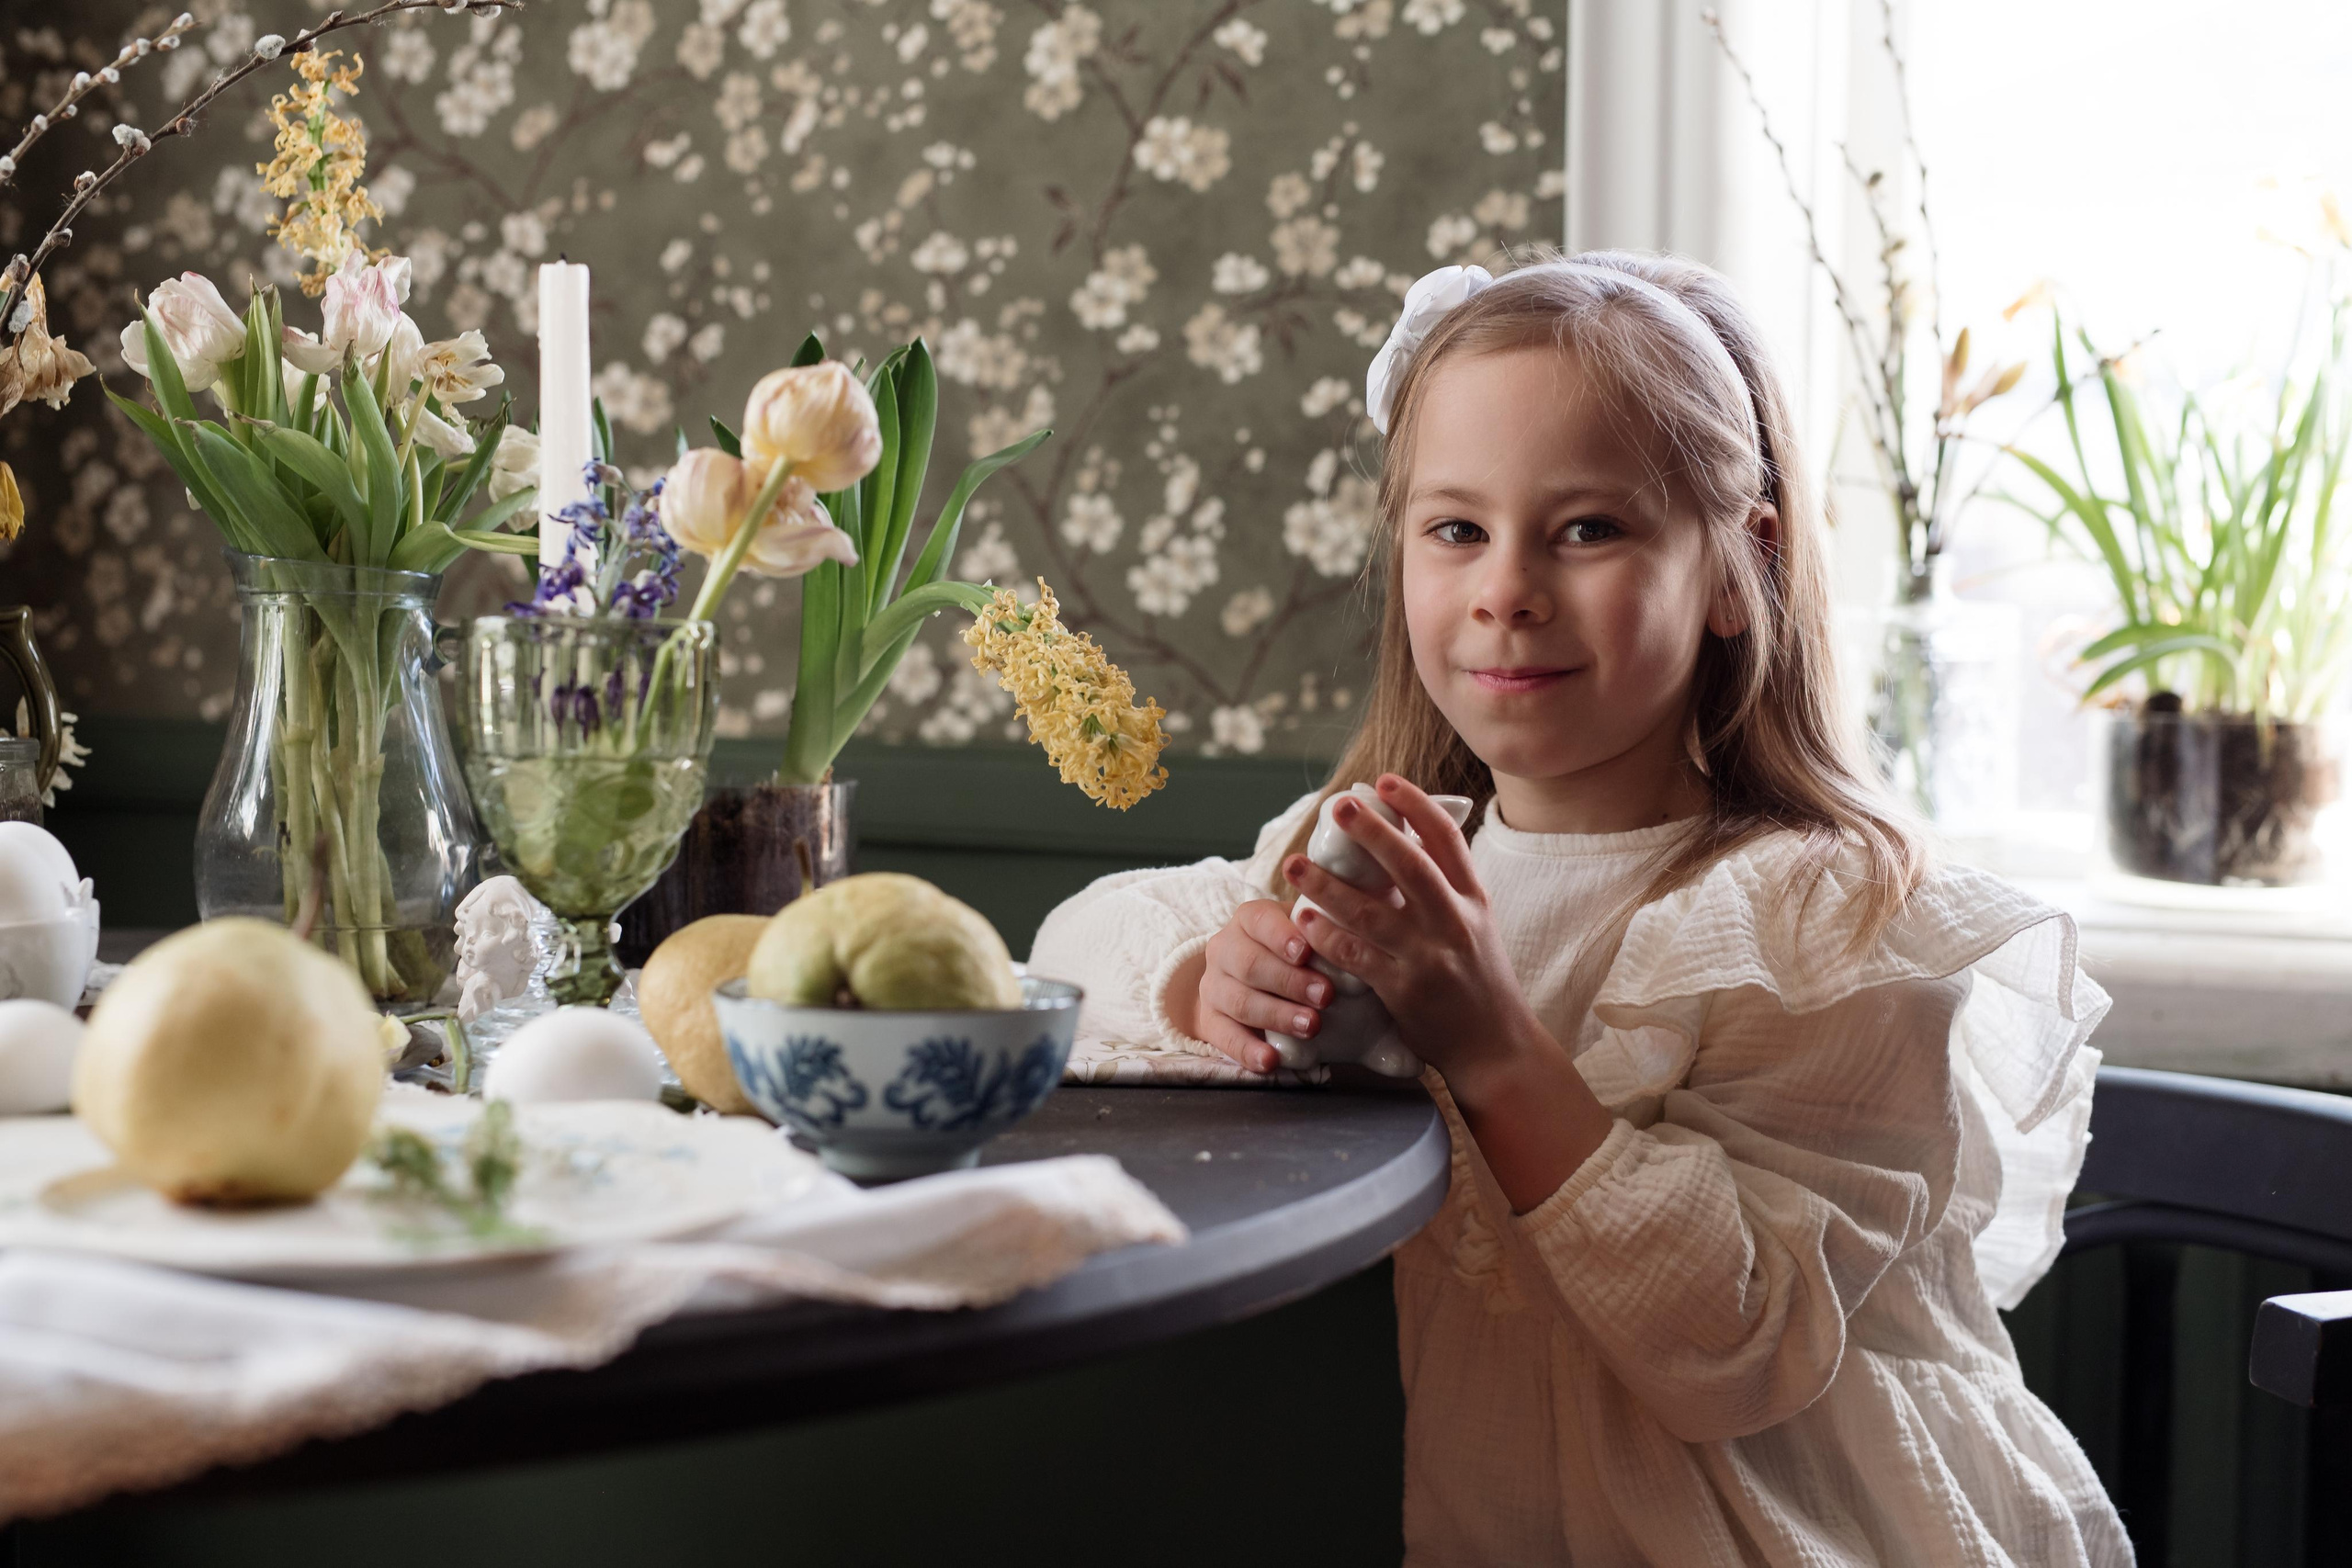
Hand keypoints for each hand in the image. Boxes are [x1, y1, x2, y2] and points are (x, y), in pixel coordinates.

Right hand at [1184, 899, 1332, 1073]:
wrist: (1253, 985)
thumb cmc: (1295, 957)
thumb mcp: (1308, 936)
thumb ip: (1327, 934)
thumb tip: (1353, 936)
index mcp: (1249, 919)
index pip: (1260, 920)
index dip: (1281, 936)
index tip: (1306, 952)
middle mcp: (1224, 948)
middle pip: (1250, 963)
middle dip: (1289, 981)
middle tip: (1326, 996)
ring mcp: (1213, 986)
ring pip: (1240, 1001)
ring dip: (1277, 1016)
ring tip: (1311, 1027)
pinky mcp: (1209, 1021)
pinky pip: (1225, 1037)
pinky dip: (1247, 1051)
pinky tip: (1270, 1060)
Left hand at [1280, 776, 1538, 1096]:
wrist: (1497, 1047)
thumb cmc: (1479, 981)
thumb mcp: (1476, 925)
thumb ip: (1446, 887)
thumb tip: (1407, 837)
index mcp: (1473, 899)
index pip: (1447, 839)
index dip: (1416, 805)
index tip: (1385, 781)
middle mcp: (1454, 922)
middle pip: (1410, 865)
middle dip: (1371, 831)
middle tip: (1337, 807)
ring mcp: (1429, 957)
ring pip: (1372, 912)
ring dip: (1327, 886)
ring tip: (1295, 865)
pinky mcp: (1404, 990)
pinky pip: (1357, 956)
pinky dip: (1327, 936)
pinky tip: (1303, 919)